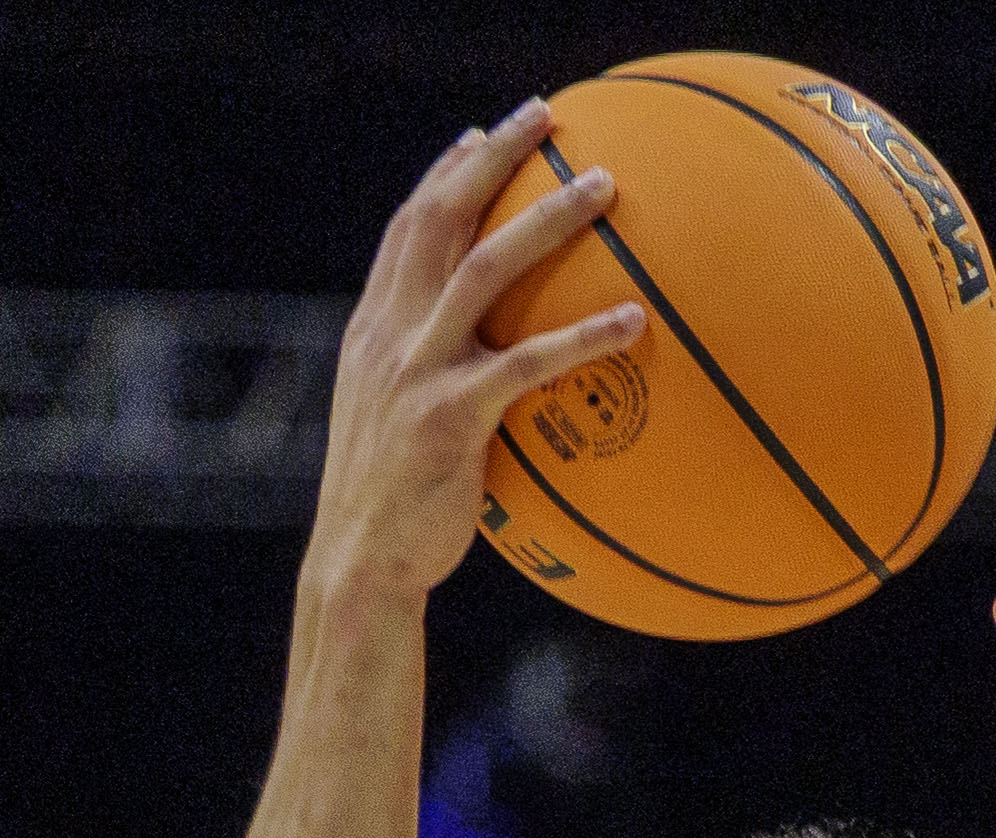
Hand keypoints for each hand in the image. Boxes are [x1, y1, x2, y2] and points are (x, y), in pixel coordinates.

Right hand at [305, 103, 638, 604]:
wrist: (360, 563)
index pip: (407, 228)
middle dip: (493, 157)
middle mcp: (391, 333)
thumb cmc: (393, 509)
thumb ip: (425, 383)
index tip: (480, 136)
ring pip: (484, 268)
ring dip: (546, 219)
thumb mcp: (393, 428)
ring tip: (602, 185)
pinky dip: (582, 337)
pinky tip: (634, 322)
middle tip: (546, 116)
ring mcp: (418, 370)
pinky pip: (528, 364)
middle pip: (441, 216)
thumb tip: (477, 377)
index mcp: (375, 329)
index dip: (444, 175)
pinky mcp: (451, 418)